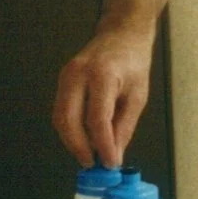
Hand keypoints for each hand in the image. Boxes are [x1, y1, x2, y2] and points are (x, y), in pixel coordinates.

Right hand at [53, 27, 153, 166]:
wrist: (121, 35)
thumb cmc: (133, 62)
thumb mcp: (138, 96)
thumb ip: (124, 126)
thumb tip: (114, 154)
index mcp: (103, 75)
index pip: (97, 118)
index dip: (102, 145)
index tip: (110, 162)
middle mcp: (78, 74)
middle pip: (69, 119)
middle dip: (79, 147)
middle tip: (93, 163)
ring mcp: (66, 76)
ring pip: (60, 118)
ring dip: (72, 141)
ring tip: (90, 155)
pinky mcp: (62, 81)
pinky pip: (61, 111)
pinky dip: (70, 129)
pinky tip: (83, 139)